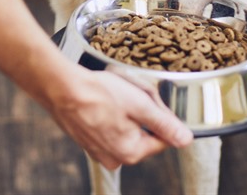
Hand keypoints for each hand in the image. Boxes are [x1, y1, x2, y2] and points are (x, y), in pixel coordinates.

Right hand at [47, 67, 193, 169]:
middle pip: (144, 133)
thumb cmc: (98, 94)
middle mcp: (114, 157)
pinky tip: (103, 99)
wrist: (60, 87)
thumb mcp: (140, 105)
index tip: (150, 100)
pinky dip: (110, 113)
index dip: (162, 116)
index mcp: (131, 152)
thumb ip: (165, 124)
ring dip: (126, 111)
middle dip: (142, 112)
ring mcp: (98, 150)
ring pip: (127, 129)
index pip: (163, 139)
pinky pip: (109, 127)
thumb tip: (186, 140)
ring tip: (114, 94)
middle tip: (131, 93)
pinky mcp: (87, 140)